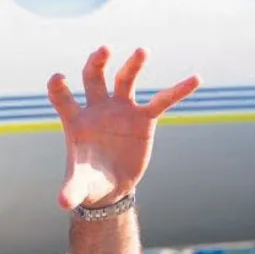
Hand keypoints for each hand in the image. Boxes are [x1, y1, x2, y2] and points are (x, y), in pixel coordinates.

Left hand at [47, 47, 200, 209]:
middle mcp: (97, 109)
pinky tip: (195, 78)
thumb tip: (61, 204)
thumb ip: (70, 191)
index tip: (58, 77)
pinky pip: (162, 101)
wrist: (111, 186)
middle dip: (97, 63)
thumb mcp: (80, 186)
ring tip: (141, 51)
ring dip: (132, 65)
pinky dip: (177, 91)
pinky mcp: (143, 118)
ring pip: (125, 80)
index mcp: (75, 121)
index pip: (62, 97)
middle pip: (94, 77)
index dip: (58, 87)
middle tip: (104, 49)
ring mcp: (121, 110)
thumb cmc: (89, 181)